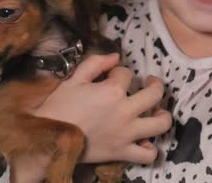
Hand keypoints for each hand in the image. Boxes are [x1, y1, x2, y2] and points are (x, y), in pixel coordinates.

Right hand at [32, 53, 172, 164]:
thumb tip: (115, 56)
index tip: (111, 76)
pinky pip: (148, 155)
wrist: (48, 139)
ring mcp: (126, 133)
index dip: (119, 72)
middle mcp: (124, 111)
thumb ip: (95, 63)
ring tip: (157, 111)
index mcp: (111, 90)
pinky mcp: (122, 152)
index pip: (126, 74)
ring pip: (161, 124)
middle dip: (155, 84)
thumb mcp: (73, 79)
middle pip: (155, 94)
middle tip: (150, 83)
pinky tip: (144, 140)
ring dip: (163, 115)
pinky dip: (150, 148)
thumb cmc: (58, 107)